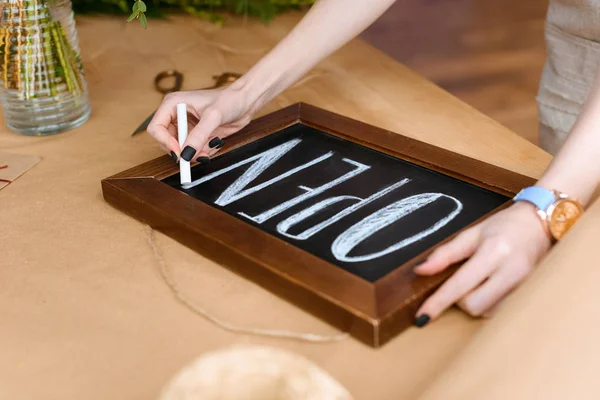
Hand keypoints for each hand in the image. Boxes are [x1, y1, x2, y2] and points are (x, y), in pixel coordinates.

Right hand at [147, 83, 259, 161]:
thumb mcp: (213, 117)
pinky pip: (194, 151)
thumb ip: (198, 136)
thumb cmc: (230, 99)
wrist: (246, 101)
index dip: (166, 143)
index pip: (156, 128)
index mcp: (173, 104)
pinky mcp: (197, 135)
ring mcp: (187, 126)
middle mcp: (177, 115)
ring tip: (211, 146)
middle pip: (167, 142)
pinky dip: (203, 152)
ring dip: (195, 153)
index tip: (180, 153)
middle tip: (198, 155)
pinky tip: (215, 143)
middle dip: (183, 151)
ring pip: (182, 149)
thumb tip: (185, 154)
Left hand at [413, 201, 551, 325]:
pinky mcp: (531, 295)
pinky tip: (491, 287)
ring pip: (487, 311)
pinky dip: (489, 303)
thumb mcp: (472, 233)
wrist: (542, 224)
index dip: (438, 302)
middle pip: (473, 305)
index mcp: (494, 253)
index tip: (421, 317)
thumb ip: (445, 254)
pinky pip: (501, 311)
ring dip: (475, 302)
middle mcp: (512, 272)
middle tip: (461, 281)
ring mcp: (525, 286)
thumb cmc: (505, 226)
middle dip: (459, 300)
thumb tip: (420, 271)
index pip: (460, 285)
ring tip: (480, 281)